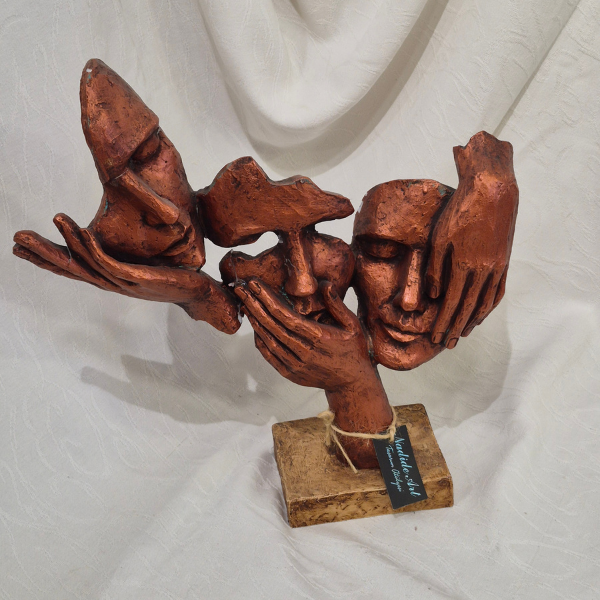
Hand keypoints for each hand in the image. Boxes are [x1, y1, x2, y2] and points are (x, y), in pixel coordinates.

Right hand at [14, 214, 239, 333]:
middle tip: (17, 240)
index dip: (51, 258)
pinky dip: (90, 246)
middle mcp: (115, 282)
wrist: (203, 292)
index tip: (25, 246)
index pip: (77, 267)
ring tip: (47, 223)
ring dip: (66, 242)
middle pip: (73, 269)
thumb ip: (133, 256)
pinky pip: (108, 263)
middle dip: (44, 255)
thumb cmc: (180, 278)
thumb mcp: (150, 264)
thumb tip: (123, 240)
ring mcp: (125, 282)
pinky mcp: (138, 279)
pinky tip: (78, 230)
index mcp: (114, 278)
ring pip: (87, 263)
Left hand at [233, 279, 372, 390]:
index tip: (255, 285)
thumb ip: (337, 304)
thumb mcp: (352, 324)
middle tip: (241, 290)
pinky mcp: (290, 374)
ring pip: (268, 340)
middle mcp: (304, 352)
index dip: (268, 299)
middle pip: (272, 325)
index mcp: (318, 337)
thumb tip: (324, 284)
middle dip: (255, 305)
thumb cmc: (354, 349)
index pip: (286, 316)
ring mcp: (295, 365)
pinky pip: (270, 355)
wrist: (352, 383)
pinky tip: (255, 326)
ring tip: (245, 304)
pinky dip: (260, 340)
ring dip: (255, 321)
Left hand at [426, 131, 518, 347]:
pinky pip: (497, 291)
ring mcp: (498, 267)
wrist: (492, 190)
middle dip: (456, 328)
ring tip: (463, 334)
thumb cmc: (459, 211)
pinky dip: (489, 305)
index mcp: (465, 266)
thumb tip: (432, 296)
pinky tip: (482, 313)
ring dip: (473, 321)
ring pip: (485, 303)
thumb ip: (435, 269)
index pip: (451, 304)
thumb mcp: (439, 238)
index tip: (436, 338)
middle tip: (447, 344)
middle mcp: (484, 271)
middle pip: (468, 309)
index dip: (443, 323)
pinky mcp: (504, 260)